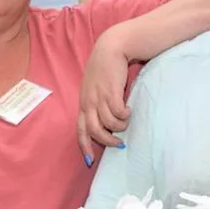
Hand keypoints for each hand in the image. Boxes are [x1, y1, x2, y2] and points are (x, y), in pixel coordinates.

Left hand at [77, 33, 130, 165]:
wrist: (111, 48)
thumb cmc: (104, 68)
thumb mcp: (95, 87)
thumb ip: (97, 102)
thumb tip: (106, 122)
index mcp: (83, 103)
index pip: (80, 129)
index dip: (84, 146)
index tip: (90, 160)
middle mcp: (89, 102)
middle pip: (94, 131)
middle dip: (108, 141)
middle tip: (120, 143)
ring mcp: (99, 97)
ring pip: (109, 124)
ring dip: (120, 126)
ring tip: (127, 120)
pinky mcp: (111, 92)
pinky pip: (118, 113)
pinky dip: (125, 115)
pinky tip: (129, 109)